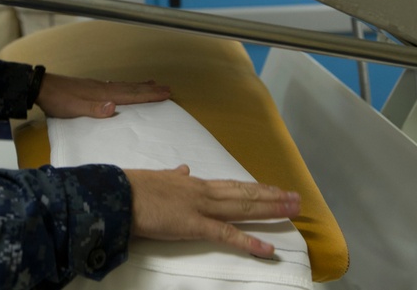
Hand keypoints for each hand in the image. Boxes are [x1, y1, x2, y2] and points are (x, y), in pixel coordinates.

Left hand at [34, 73, 170, 118]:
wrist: (41, 87)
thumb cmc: (57, 100)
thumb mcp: (73, 108)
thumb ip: (93, 109)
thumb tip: (113, 107)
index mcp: (102, 94)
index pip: (131, 95)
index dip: (149, 95)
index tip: (166, 93)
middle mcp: (103, 88)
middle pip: (131, 89)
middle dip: (150, 90)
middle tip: (167, 88)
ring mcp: (96, 87)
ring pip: (124, 86)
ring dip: (139, 87)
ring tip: (152, 84)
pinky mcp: (90, 88)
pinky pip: (114, 86)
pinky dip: (124, 86)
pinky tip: (123, 88)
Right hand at [124, 165, 300, 258]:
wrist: (118, 193)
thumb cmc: (133, 187)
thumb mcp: (158, 177)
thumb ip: (174, 175)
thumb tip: (183, 168)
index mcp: (193, 182)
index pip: (232, 184)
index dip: (255, 187)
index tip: (275, 188)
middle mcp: (203, 191)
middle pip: (244, 194)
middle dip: (272, 197)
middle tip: (298, 199)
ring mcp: (201, 207)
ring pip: (243, 208)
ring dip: (270, 209)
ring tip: (294, 210)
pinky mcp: (194, 225)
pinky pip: (226, 235)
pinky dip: (249, 242)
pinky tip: (268, 249)